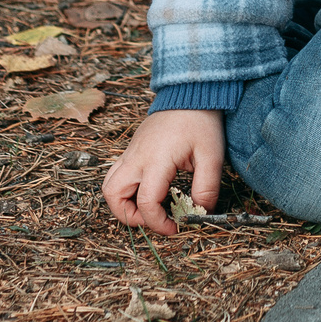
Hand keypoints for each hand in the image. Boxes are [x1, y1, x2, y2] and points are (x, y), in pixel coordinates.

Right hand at [103, 109, 224, 235]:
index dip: (158, 223)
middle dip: (130, 216)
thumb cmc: (200, 123)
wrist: (190, 93)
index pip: (146, 203)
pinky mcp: (131, 150)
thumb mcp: (212, 156)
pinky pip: (117, 174)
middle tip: (154, 218)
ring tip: (148, 207)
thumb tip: (200, 213)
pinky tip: (150, 189)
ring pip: (109, 185)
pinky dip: (125, 189)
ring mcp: (130, 152)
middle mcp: (136, 158)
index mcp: (156, 160)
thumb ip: (207, 187)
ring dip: (122, 203)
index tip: (175, 227)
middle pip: (113, 196)